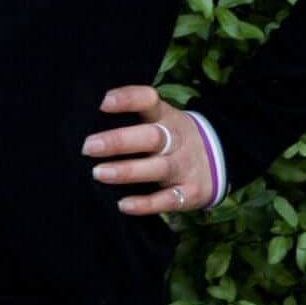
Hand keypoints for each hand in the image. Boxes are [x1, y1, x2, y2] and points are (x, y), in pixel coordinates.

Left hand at [85, 85, 215, 215]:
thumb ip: (131, 117)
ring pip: (157, 168)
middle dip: (118, 141)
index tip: (101, 102)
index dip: (127, 99)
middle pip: (151, 136)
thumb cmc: (171, 136)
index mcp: (165, 116)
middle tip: (88, 146)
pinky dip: (146, 204)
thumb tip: (83, 116)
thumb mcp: (160, 119)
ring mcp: (185, 167)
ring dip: (127, 171)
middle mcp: (177, 140)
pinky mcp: (191, 193)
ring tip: (98, 173)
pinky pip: (168, 199)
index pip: (149, 101)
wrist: (222, 158)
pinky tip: (123, 205)